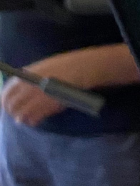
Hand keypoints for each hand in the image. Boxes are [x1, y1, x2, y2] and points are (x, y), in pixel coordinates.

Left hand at [0, 45, 138, 126]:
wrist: (86, 67)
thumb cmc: (65, 65)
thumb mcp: (43, 66)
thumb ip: (28, 77)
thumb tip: (14, 89)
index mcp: (29, 75)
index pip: (8, 91)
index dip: (4, 100)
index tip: (5, 105)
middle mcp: (33, 85)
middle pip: (14, 104)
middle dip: (12, 111)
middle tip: (14, 114)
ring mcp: (43, 95)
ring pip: (24, 113)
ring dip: (22, 117)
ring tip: (23, 119)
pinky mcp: (54, 104)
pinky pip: (38, 116)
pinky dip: (34, 120)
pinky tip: (34, 120)